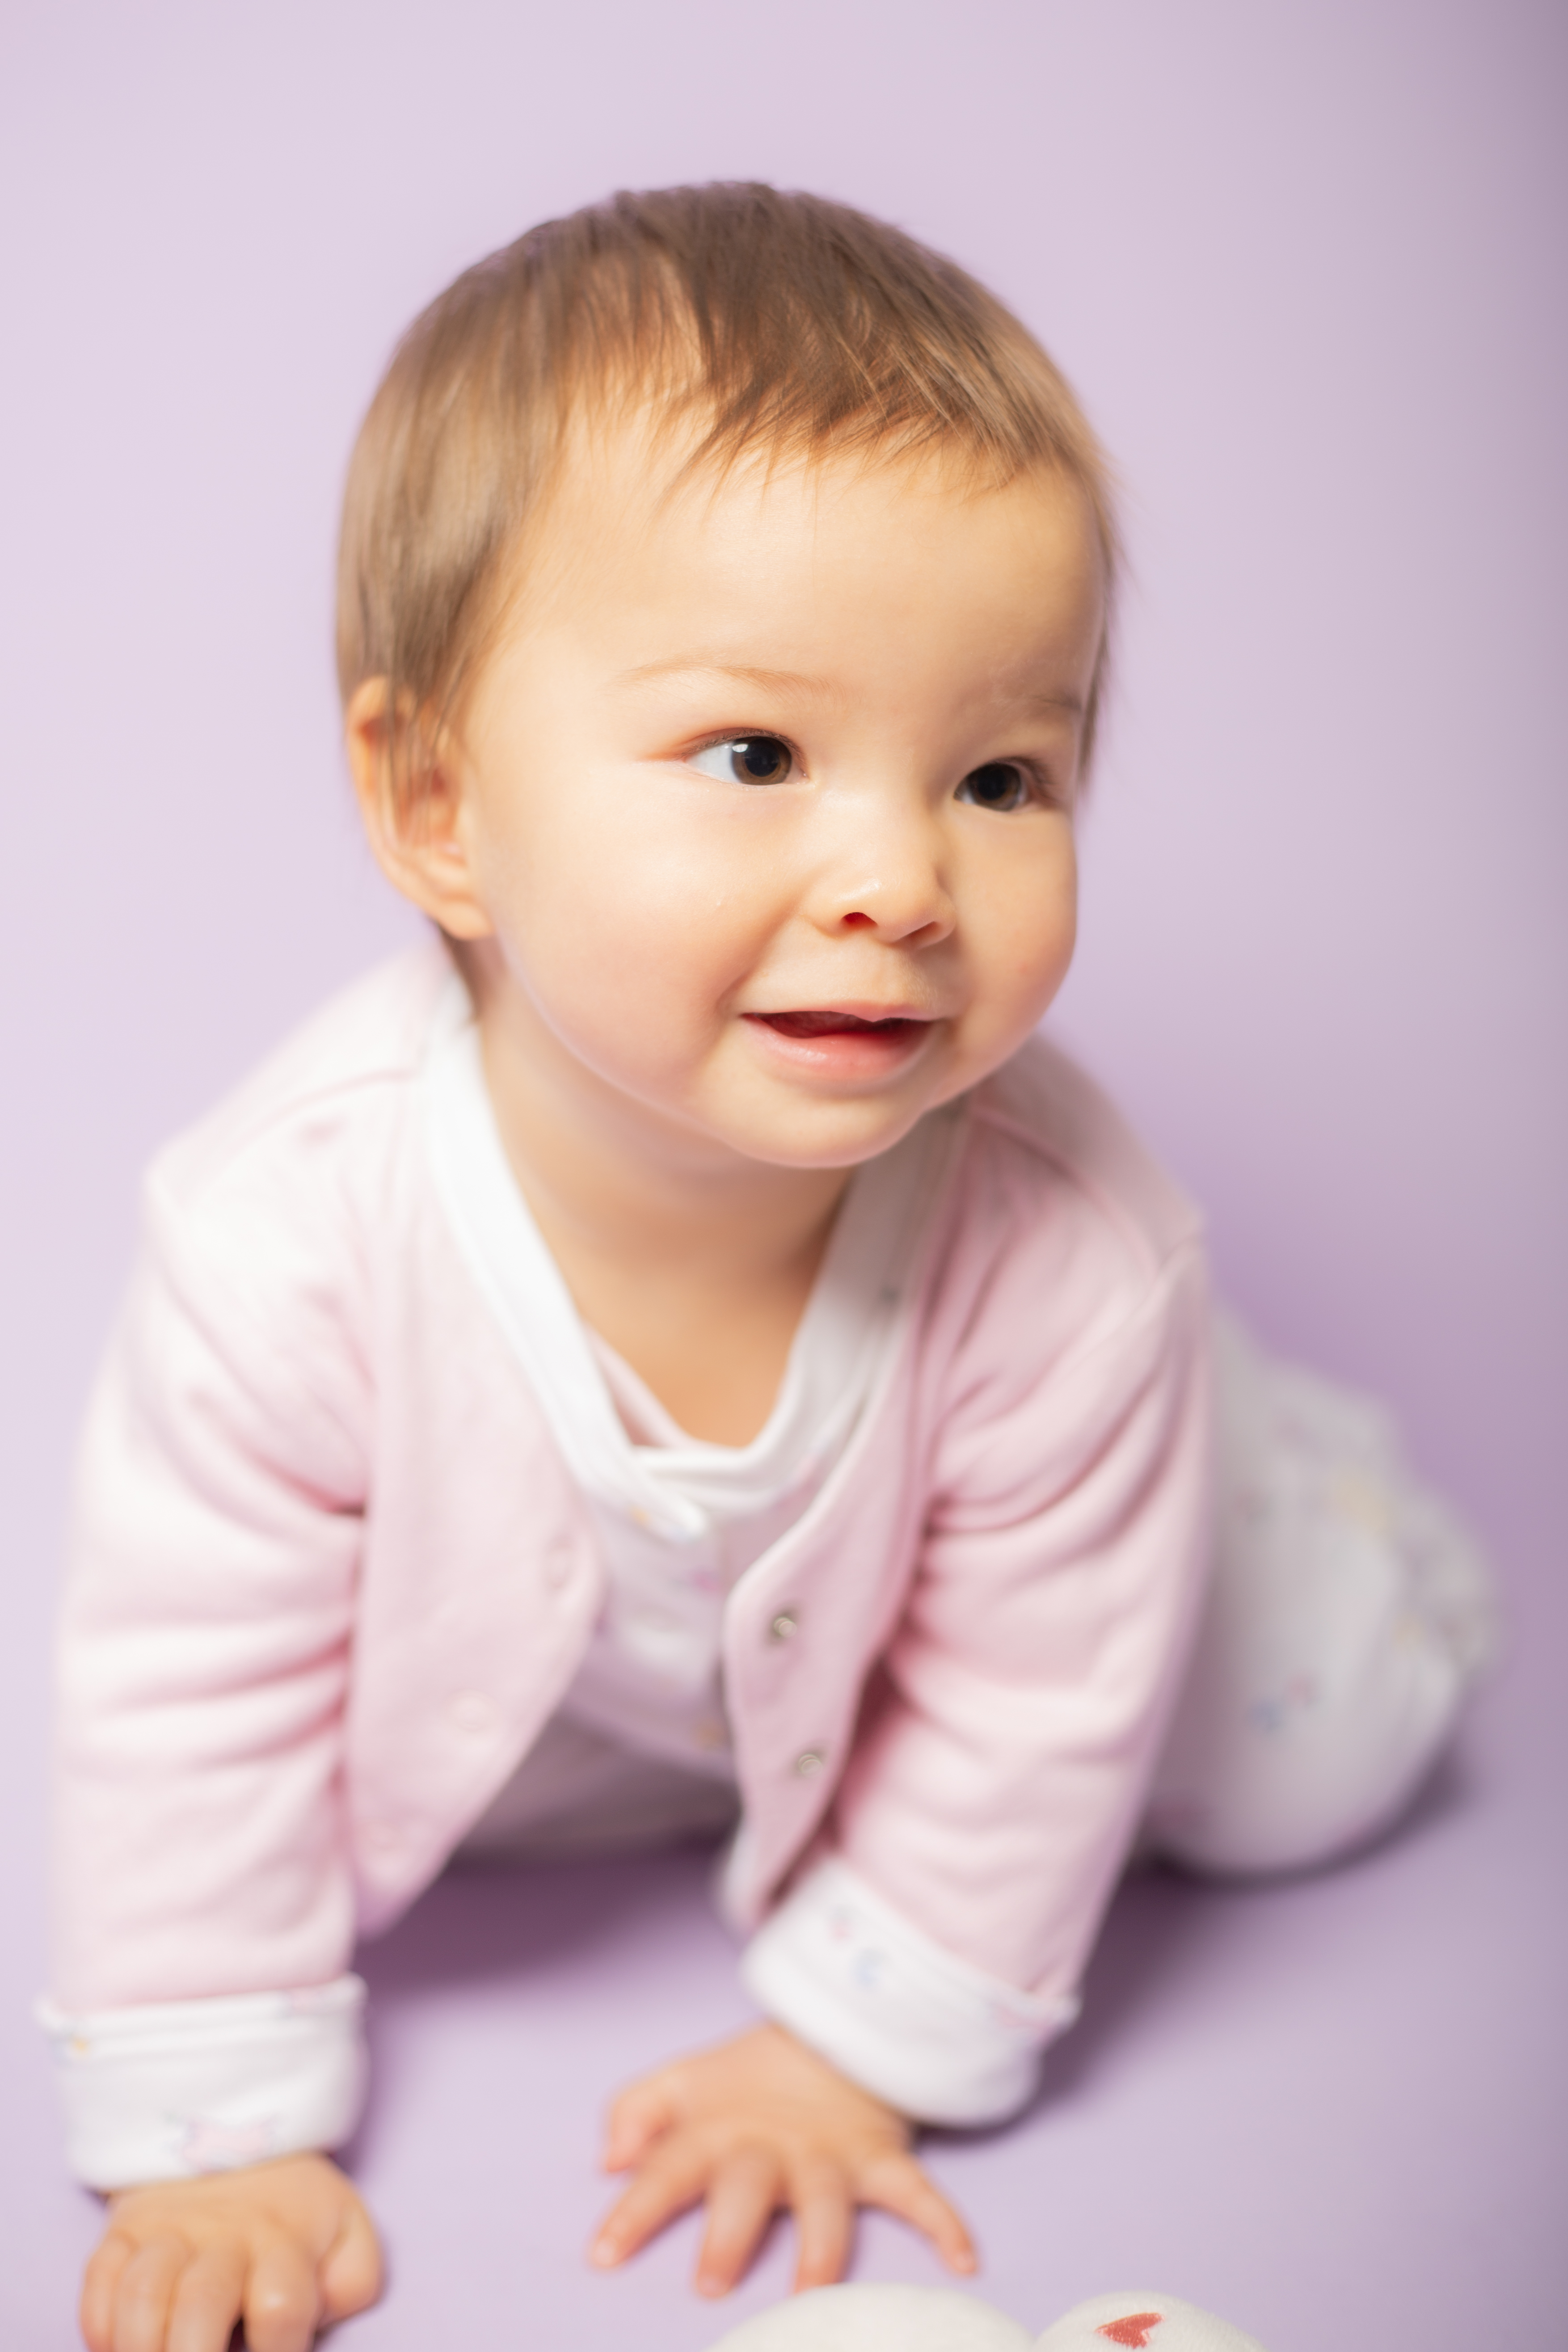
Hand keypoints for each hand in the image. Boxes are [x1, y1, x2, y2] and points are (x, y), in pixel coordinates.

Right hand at [80, 2151, 381, 2351]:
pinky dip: (101, 2326)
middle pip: (202, 2305)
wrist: (234, 2135)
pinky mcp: (122, 2233)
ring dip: (142, 2346)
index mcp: (284, 2242)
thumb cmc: (294, 2210)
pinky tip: (118, 2345)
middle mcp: (223, 2237)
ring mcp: (167, 2233)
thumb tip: (322, 2314)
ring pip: (143, 2295)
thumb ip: (353, 2280)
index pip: (281, 2308)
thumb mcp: (346, 2230)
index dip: (277, 2351)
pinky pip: (97, 2281)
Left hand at [591, 2021, 975, 2297]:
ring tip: (815, 2290)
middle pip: (746, 2190)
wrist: (831, 2036)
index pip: (665, 2171)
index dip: (633, 2212)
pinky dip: (945, 2224)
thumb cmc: (745, 2082)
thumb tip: (608, 2161)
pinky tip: (964, 2262)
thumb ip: (636, 2112)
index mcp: (715, 2133)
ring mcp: (828, 2156)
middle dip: (730, 2234)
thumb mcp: (682, 2083)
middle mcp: (769, 2148)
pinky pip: (917, 2193)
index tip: (603, 2257)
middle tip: (711, 2282)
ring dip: (822, 2246)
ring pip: (827, 2202)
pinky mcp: (879, 2159)